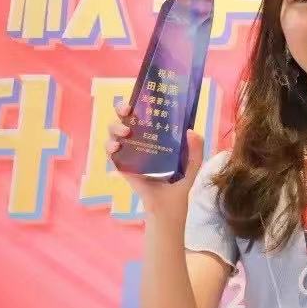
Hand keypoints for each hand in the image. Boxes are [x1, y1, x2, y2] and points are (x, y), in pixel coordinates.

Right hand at [107, 101, 204, 218]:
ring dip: (115, 128)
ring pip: (114, 133)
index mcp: (156, 138)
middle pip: (125, 120)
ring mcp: (130, 154)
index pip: (145, 116)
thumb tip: (191, 130)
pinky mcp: (123, 167)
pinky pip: (111, 154)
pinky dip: (110, 147)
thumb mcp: (192, 165)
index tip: (140, 99)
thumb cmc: (179, 185)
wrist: (168, 208)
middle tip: (128, 111)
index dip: (139, 104)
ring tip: (126, 133)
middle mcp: (141, 142)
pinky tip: (117, 147)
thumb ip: (196, 150)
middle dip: (121, 111)